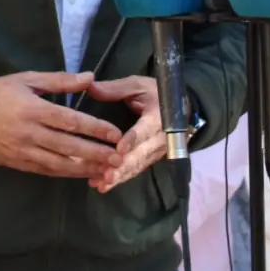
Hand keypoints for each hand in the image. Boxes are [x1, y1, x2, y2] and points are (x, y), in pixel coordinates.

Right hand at [0, 71, 124, 177]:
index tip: (115, 134)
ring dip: (85, 168)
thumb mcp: (27, 79)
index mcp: (34, 108)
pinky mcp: (19, 163)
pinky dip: (66, 174)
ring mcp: (24, 150)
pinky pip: (47, 171)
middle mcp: (30, 132)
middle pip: (69, 146)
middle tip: (119, 158)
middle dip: (96, 153)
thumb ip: (60, 81)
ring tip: (106, 171)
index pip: (71, 121)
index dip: (95, 129)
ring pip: (60, 163)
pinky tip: (82, 174)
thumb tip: (90, 78)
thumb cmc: (0, 93)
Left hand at [84, 76, 165, 192]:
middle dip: (124, 166)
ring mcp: (157, 151)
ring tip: (102, 184)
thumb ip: (116, 88)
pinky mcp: (151, 158)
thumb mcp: (138, 85)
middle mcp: (161, 139)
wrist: (179, 107)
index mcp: (158, 118)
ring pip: (138, 166)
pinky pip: (136, 170)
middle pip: (141, 155)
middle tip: (106, 176)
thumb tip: (90, 87)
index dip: (132, 140)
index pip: (144, 131)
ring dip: (121, 176)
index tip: (119, 149)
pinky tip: (102, 185)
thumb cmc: (155, 93)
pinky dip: (121, 178)